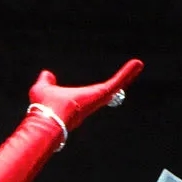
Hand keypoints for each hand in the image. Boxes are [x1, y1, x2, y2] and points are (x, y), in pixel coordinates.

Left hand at [29, 58, 143, 131]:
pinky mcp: (101, 94)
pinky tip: (137, 64)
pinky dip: (127, 74)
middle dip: (120, 81)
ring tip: (138, 65)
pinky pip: (117, 83)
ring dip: (127, 76)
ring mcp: (97, 99)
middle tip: (131, 72)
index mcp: (77, 101)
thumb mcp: (43, 87)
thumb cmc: (43, 107)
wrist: (48, 117)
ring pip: (115, 87)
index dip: (99, 89)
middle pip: (108, 92)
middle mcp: (89, 101)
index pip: (91, 94)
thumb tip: (47, 72)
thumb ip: (46, 80)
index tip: (107, 86)